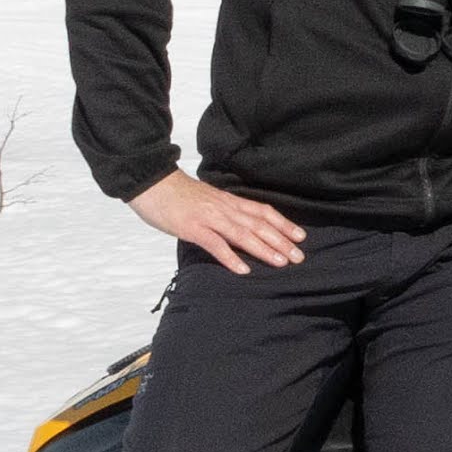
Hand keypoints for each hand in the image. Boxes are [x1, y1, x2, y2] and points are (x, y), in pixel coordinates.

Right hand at [133, 168, 304, 273]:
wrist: (152, 182)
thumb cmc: (177, 194)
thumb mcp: (207, 199)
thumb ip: (224, 211)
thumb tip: (239, 225)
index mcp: (228, 201)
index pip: (262, 211)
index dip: (283, 224)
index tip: (300, 236)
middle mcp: (224, 208)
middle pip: (258, 225)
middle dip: (280, 241)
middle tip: (299, 257)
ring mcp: (208, 217)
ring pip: (242, 234)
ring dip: (263, 249)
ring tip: (280, 263)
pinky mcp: (192, 228)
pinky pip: (215, 244)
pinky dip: (230, 257)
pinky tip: (242, 270)